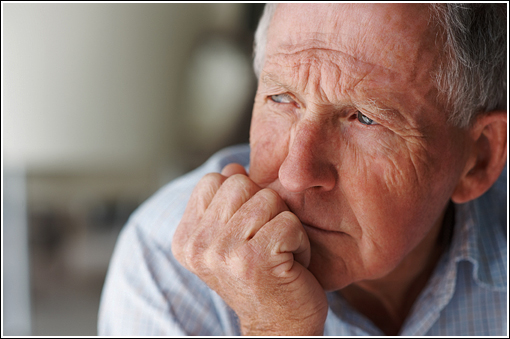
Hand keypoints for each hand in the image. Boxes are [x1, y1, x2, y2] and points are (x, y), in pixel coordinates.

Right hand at [172, 163, 327, 334]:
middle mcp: (198, 244)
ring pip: (269, 199)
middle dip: (264, 208)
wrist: (276, 327)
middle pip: (242, 183)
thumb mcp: (230, 239)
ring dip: (284, 225)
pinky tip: (290, 264)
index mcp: (186, 237)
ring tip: (277, 254)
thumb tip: (233, 166)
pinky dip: (299, 242)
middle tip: (265, 242)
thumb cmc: (258, 278)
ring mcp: (224, 251)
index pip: (213, 180)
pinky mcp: (255, 259)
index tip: (246, 232)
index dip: (241, 198)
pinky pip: (289, 222)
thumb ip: (224, 203)